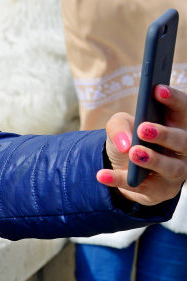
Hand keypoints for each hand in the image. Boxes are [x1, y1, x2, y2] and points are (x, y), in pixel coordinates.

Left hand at [99, 84, 186, 204]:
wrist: (123, 169)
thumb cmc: (128, 140)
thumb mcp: (119, 126)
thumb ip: (119, 126)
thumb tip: (125, 143)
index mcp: (175, 126)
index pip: (183, 110)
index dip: (174, 99)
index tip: (158, 90)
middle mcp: (182, 150)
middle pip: (183, 141)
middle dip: (164, 134)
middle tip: (143, 128)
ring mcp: (174, 172)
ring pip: (171, 168)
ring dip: (153, 160)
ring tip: (134, 153)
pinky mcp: (160, 191)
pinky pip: (142, 187)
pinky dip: (120, 180)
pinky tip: (102, 175)